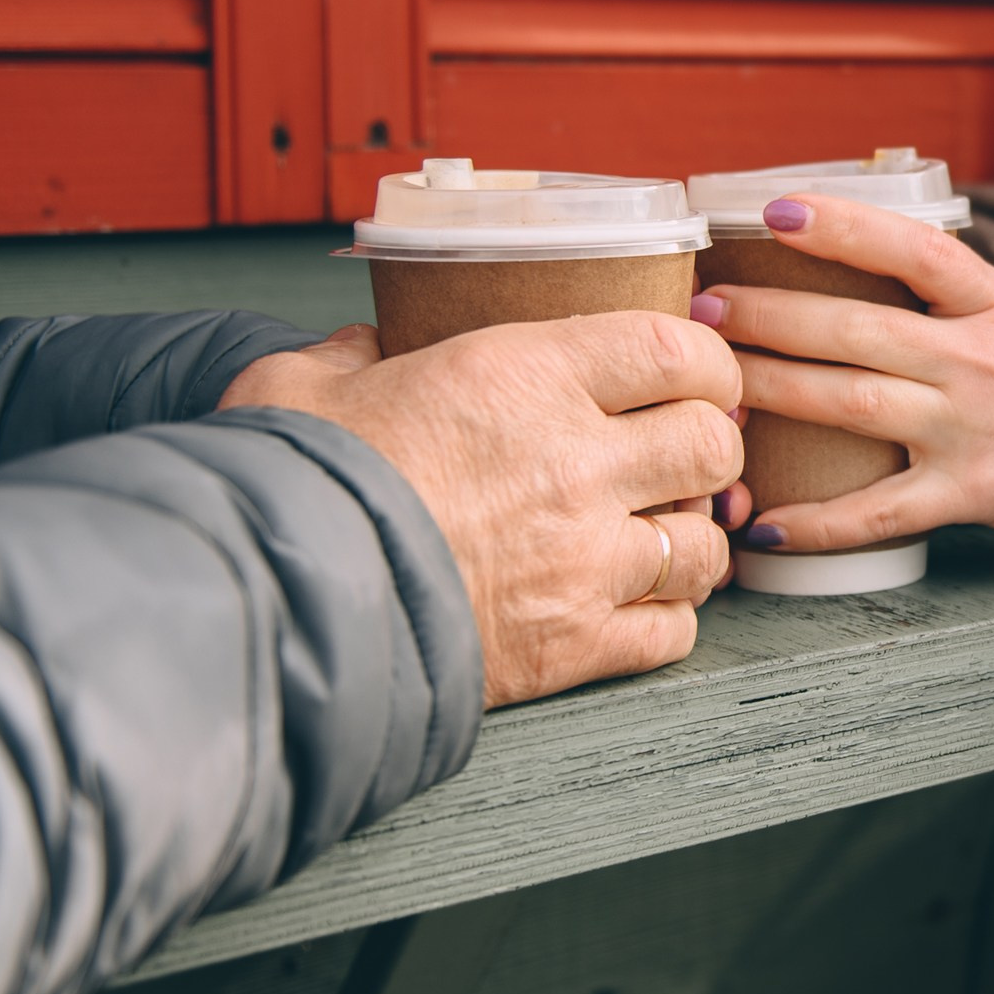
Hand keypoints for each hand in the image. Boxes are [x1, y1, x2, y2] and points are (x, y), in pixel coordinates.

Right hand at [218, 317, 744, 705]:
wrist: (279, 603)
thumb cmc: (292, 484)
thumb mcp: (300, 382)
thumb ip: (349, 354)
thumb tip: (365, 349)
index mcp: (524, 377)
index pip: (675, 349)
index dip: (706, 363)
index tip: (697, 377)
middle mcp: (576, 464)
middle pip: (714, 445)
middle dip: (710, 449)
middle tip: (680, 458)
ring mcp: (585, 561)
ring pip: (706, 547)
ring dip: (692, 542)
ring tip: (661, 539)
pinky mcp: (574, 645)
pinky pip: (671, 633)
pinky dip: (666, 620)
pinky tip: (637, 607)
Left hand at [698, 195, 993, 552]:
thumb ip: (959, 295)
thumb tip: (877, 260)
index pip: (911, 248)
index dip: (841, 224)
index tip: (773, 208)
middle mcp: (979, 360)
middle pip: (856, 329)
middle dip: (770, 317)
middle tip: (700, 310)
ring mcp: (974, 428)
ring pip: (853, 406)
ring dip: (774, 394)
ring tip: (711, 390)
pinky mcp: (976, 494)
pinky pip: (881, 512)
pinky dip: (819, 523)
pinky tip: (765, 524)